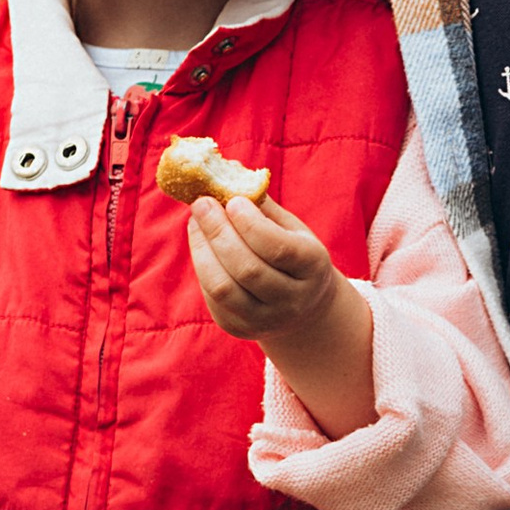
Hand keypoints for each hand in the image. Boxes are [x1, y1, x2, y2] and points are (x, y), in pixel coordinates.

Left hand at [188, 189, 340, 343]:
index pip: (279, 248)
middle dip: (218, 232)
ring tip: (196, 222)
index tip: (231, 200)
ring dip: (203, 250)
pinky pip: (212, 298)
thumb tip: (226, 180)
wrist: (304, 307)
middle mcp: (292, 300)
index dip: (250, 223)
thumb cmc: (293, 255)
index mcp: (313, 267)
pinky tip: (202, 245)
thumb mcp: (292, 229)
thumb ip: (263, 208)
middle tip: (201, 203)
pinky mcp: (240, 329)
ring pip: (223, 288)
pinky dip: (202, 266)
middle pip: (247, 269)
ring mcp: (266, 319)